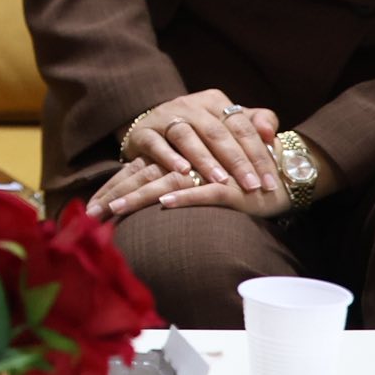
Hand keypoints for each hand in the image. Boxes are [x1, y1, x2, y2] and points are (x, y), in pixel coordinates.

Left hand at [86, 156, 285, 221]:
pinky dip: (184, 197)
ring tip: (116, 208)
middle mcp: (190, 164)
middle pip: (145, 176)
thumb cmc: (241, 178)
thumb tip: (153, 197)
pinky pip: (204, 192)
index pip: (140, 171)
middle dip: (117, 194)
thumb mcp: (208, 177)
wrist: (284, 176)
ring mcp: (210, 175)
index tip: (90, 206)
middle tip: (91, 213)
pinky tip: (164, 204)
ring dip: (140, 196)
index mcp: (179, 160)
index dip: (115, 186)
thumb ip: (184, 181)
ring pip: (168, 182)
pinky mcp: (231, 188)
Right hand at [122, 90, 279, 197]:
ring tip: (221, 180)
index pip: (241, 125)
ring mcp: (164, 117)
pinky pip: (156, 144)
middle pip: (216, 132)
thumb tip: (271, 133)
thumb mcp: (229, 124)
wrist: (153, 130)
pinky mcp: (143, 132)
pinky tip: (182, 172)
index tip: (271, 181)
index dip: (258, 153)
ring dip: (205, 159)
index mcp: (214, 101)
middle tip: (252, 186)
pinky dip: (169, 157)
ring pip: (186, 136)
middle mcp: (189, 104)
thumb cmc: (201, 133)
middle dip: (236, 161)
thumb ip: (256, 123)